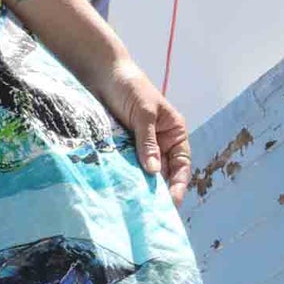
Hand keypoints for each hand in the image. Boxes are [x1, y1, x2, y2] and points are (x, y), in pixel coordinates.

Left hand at [92, 57, 192, 204]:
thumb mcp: (143, 113)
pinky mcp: (120, 147)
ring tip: (135, 205)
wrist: (102, 72)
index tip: (173, 202)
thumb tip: (154, 172)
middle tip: (151, 212)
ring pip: (143, 172)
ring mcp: (139, 146)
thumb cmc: (129, 86)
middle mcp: (159, 142)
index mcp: (174, 132)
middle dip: (158, 191)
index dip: (179, 184)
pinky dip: (124, 177)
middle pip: (163, 173)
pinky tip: (119, 190)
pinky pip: (125, 166)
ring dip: (140, 186)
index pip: (182, 164)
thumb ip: (147, 142)